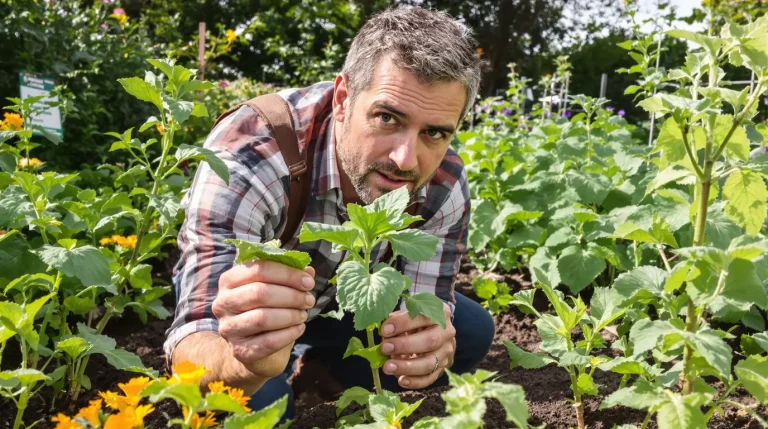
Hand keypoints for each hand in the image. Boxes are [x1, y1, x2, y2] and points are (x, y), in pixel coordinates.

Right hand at [212, 260, 315, 377]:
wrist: (254, 348)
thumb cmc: (265, 310)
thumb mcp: (275, 289)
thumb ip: (289, 277)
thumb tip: (308, 271)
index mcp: (229, 280)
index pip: (258, 269)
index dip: (287, 274)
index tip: (308, 282)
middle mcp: (223, 303)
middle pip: (259, 293)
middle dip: (291, 296)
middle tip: (309, 300)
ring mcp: (228, 328)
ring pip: (262, 318)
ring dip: (290, 315)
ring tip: (303, 315)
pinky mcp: (239, 350)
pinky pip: (268, 342)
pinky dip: (289, 334)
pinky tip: (299, 328)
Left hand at [379, 303, 454, 388]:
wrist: (436, 332)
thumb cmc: (417, 320)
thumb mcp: (409, 313)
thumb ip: (397, 319)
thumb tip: (383, 331)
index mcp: (440, 313)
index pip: (422, 317)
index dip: (402, 323)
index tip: (385, 330)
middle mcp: (447, 332)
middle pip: (430, 341)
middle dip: (405, 345)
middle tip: (385, 348)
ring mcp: (446, 352)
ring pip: (429, 363)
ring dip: (407, 366)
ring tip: (387, 367)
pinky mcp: (442, 368)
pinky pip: (429, 378)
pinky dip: (414, 381)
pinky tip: (400, 380)